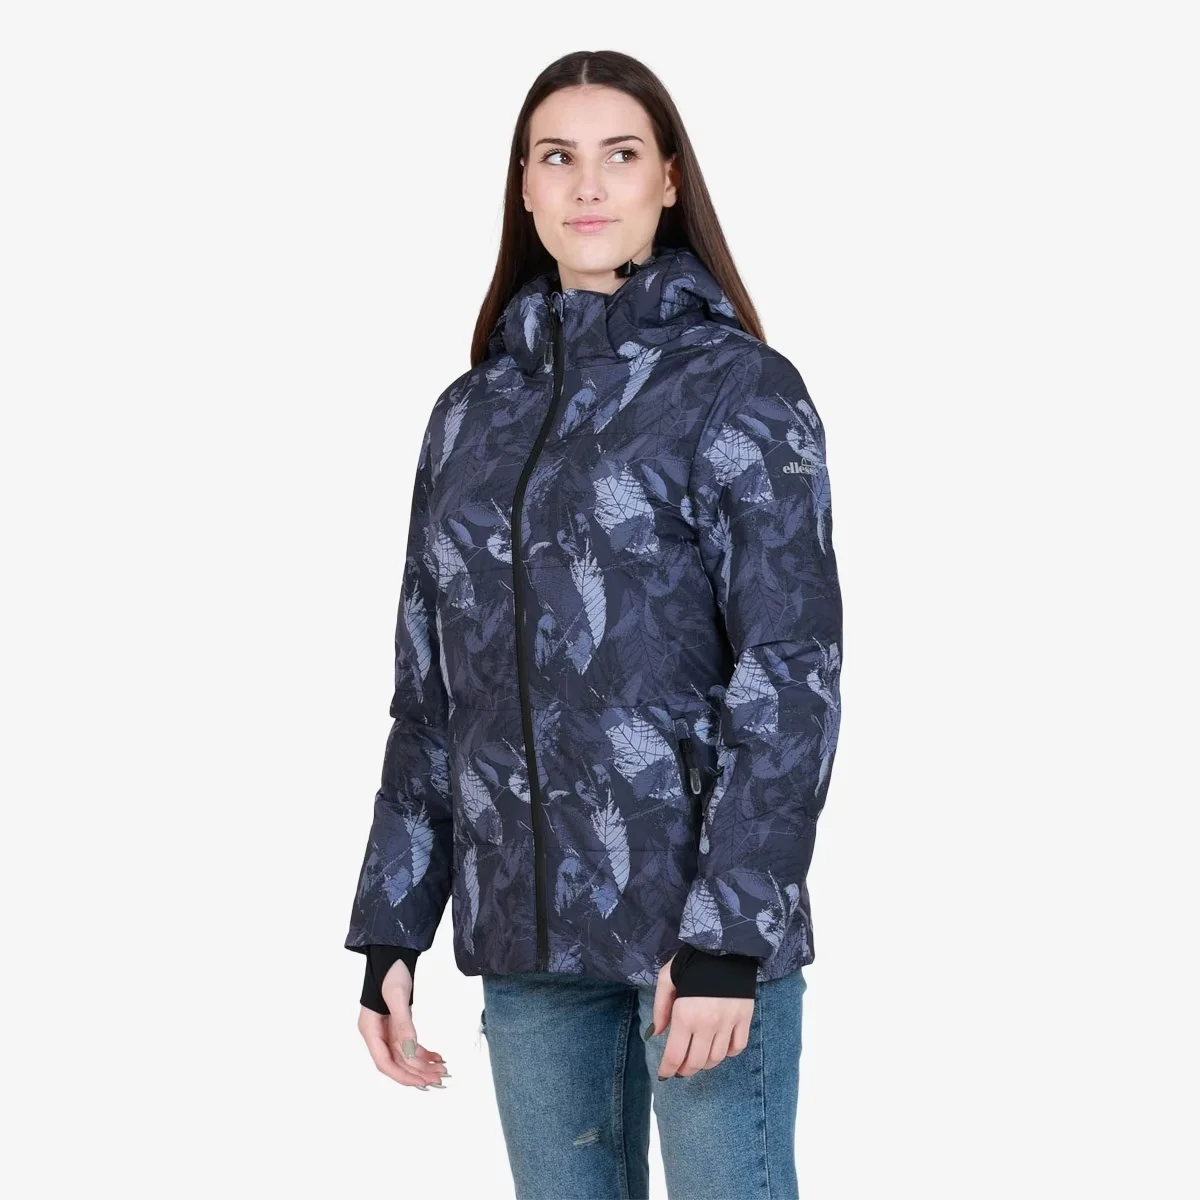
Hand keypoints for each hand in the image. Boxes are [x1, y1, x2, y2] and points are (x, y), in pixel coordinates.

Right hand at [357, 959, 449, 1089]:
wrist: (394, 954)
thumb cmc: (391, 971)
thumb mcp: (398, 996)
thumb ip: (404, 1024)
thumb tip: (412, 1052)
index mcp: (370, 1029)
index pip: (384, 1062)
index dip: (402, 1075)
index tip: (421, 1083)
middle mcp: (377, 1033)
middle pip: (396, 1062)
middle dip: (417, 1072)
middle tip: (439, 1079)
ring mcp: (388, 1030)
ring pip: (406, 1056)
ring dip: (423, 1064)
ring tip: (443, 1070)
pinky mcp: (399, 1025)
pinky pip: (411, 1045)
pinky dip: (424, 1052)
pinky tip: (438, 1057)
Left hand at [649, 953, 753, 1079]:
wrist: (726, 944)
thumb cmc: (692, 960)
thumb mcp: (667, 978)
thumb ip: (660, 1008)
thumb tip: (656, 1033)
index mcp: (685, 1014)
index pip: (675, 1055)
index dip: (668, 1070)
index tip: (664, 1074)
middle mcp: (708, 1024)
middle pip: (696, 1062)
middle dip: (685, 1070)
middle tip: (680, 1068)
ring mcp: (728, 1023)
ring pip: (717, 1058)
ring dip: (705, 1063)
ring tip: (697, 1058)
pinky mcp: (745, 1018)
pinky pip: (737, 1047)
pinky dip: (728, 1053)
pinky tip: (719, 1047)